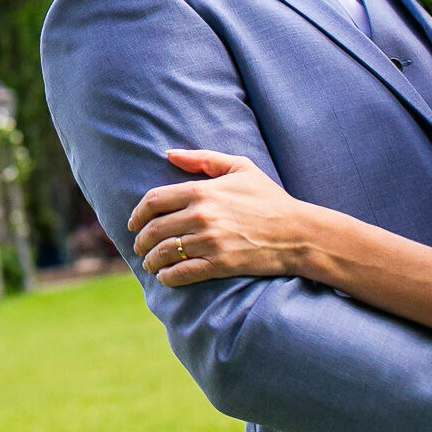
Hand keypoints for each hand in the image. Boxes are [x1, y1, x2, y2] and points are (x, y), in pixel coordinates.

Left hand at [126, 149, 313, 286]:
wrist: (297, 233)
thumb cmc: (268, 197)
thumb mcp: (239, 167)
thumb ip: (202, 158)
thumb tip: (169, 153)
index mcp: (201, 191)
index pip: (154, 200)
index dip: (138, 213)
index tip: (133, 223)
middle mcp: (201, 216)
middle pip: (154, 229)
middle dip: (141, 240)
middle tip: (138, 246)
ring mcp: (209, 242)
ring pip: (165, 252)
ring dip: (151, 260)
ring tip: (149, 263)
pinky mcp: (220, 264)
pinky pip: (182, 273)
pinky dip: (167, 276)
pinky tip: (164, 277)